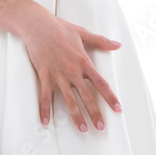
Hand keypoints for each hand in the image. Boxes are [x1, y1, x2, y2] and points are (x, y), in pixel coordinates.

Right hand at [20, 10, 122, 131]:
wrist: (37, 25)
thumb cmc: (59, 28)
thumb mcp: (82, 33)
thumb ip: (100, 41)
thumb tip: (117, 44)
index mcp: (83, 62)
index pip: (101, 83)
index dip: (110, 97)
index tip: (118, 109)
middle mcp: (72, 71)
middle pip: (87, 97)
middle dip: (95, 113)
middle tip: (100, 127)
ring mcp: (58, 75)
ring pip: (69, 100)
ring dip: (76, 116)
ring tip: (82, 129)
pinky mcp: (44, 76)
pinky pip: (44, 96)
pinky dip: (44, 110)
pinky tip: (45, 122)